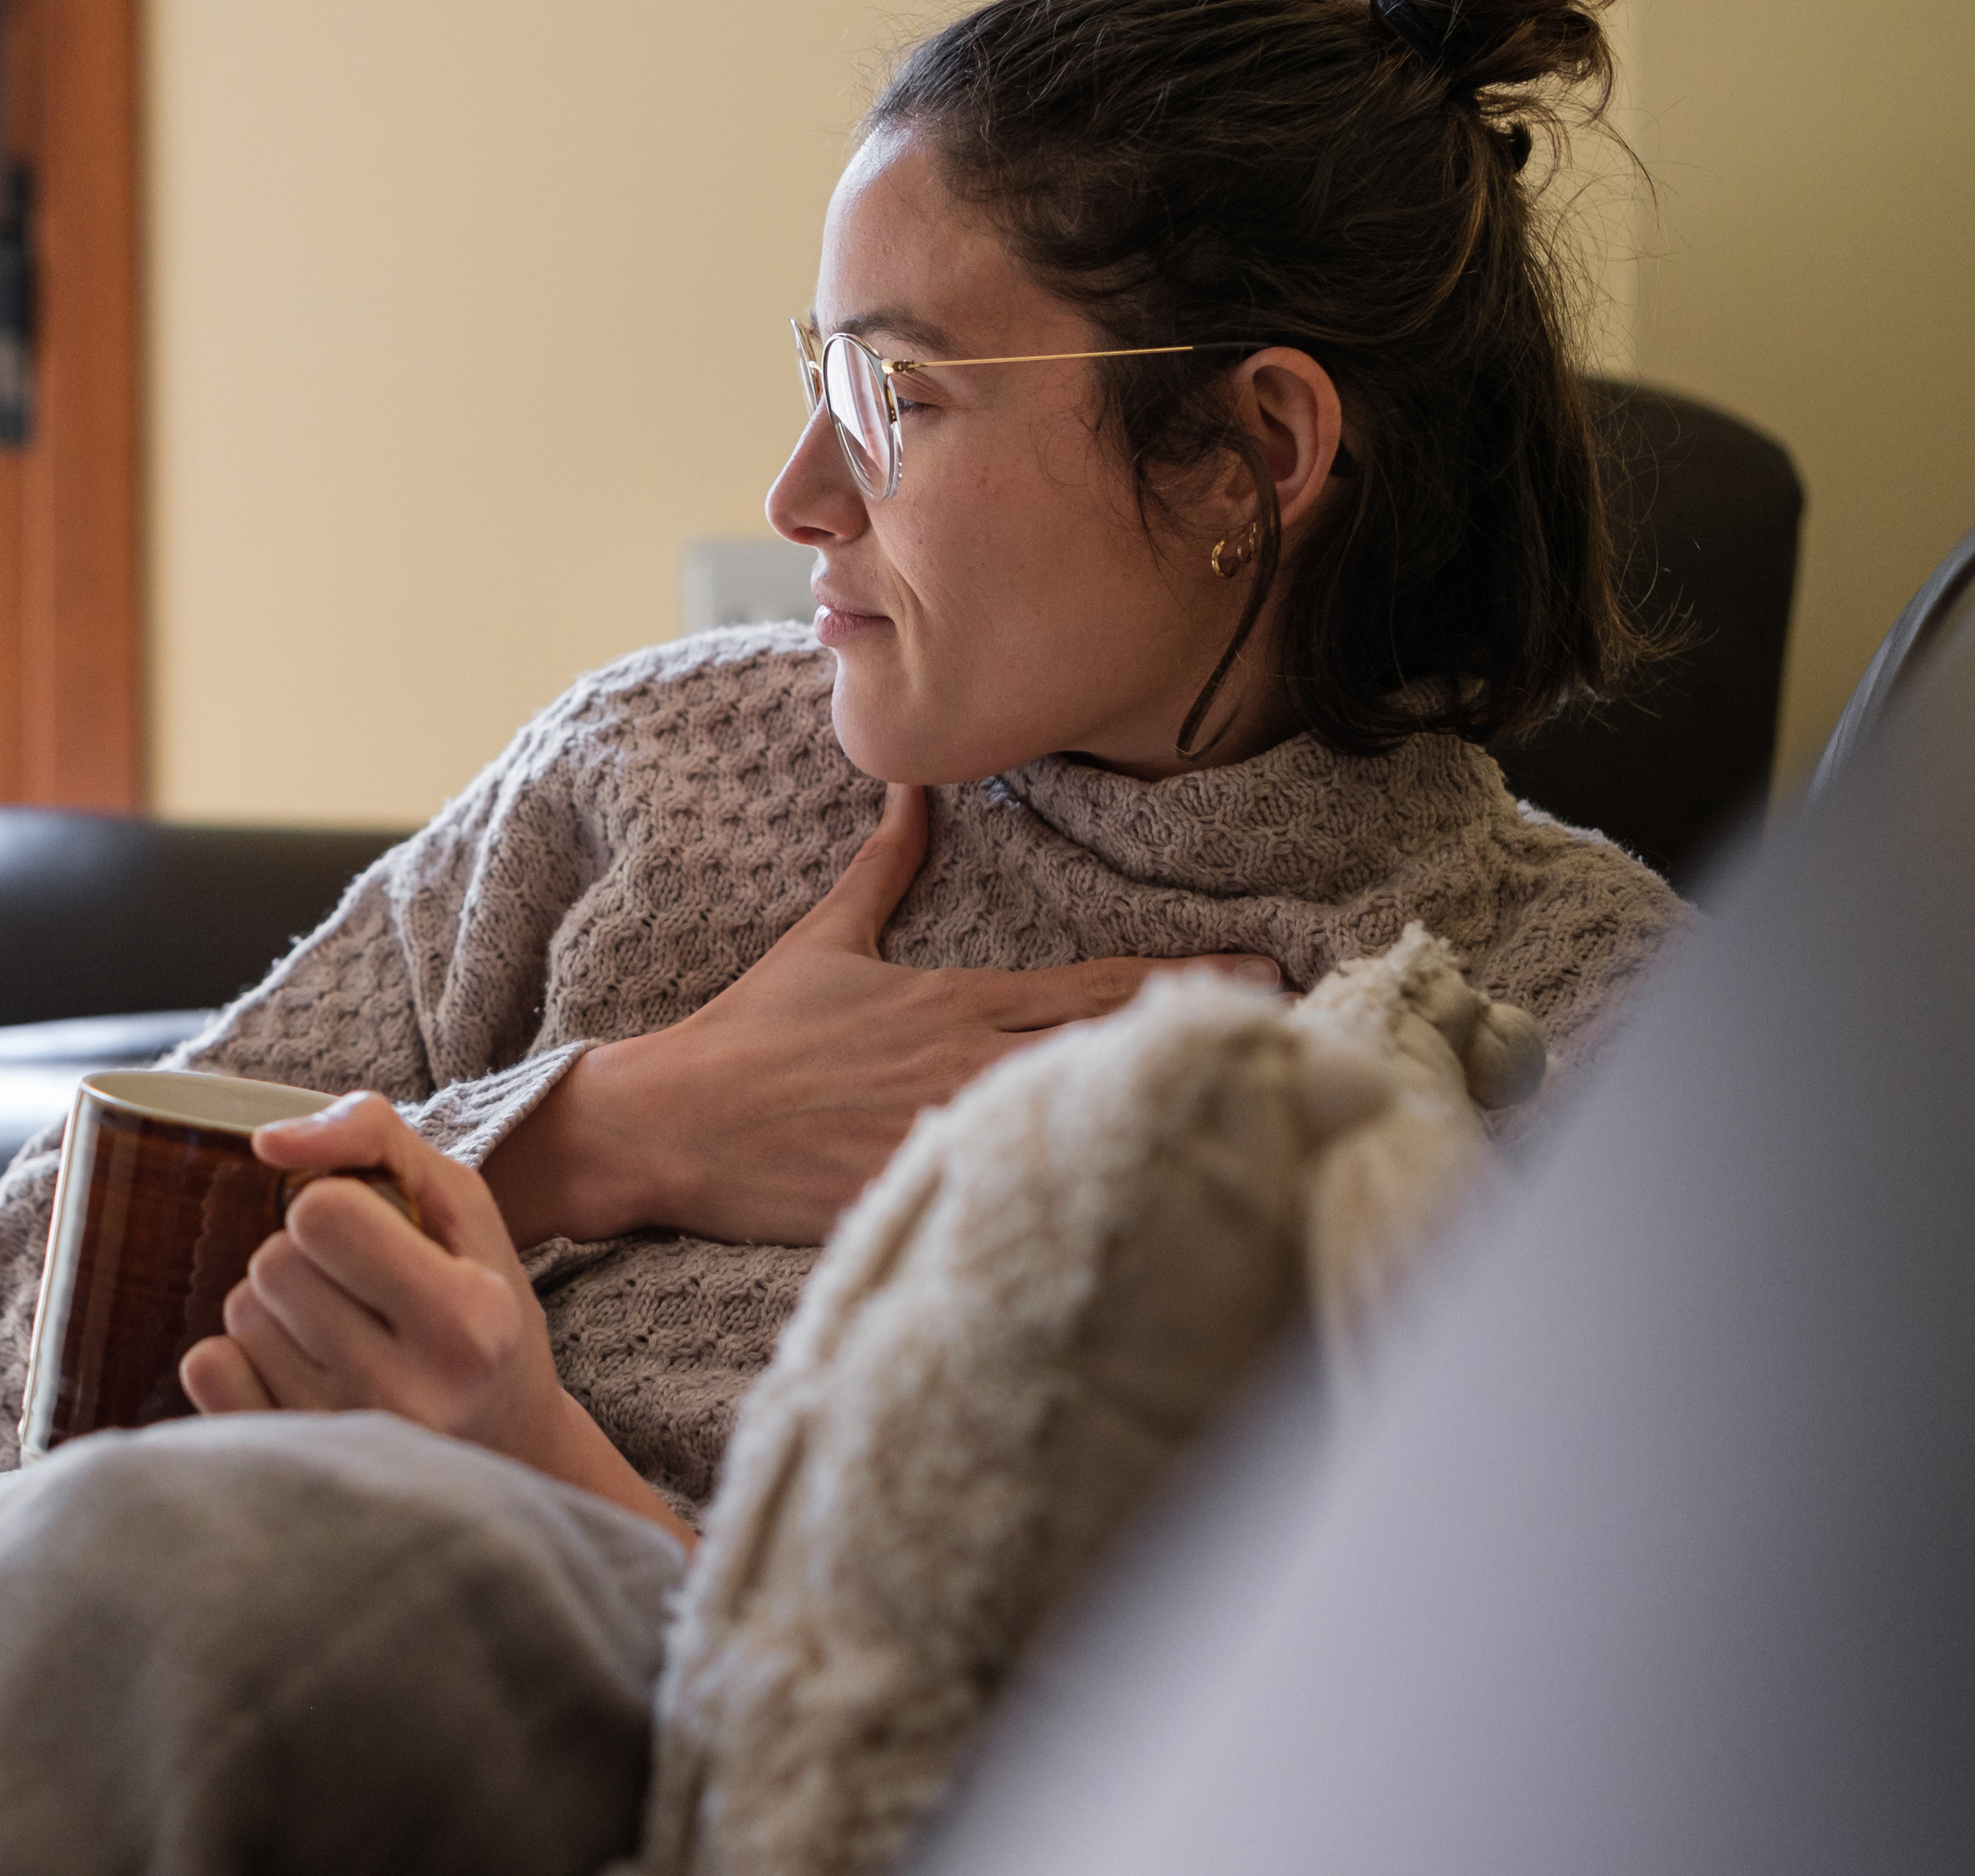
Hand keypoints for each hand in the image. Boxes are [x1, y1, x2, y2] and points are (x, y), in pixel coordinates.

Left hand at [178, 1092, 694, 1545]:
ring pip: (240, 1315)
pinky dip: (237, 1356)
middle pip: (272, 1264)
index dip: (333, 1205)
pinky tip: (297, 1370)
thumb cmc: (480, 1307)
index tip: (372, 1235)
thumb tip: (269, 1142)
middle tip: (357, 1290)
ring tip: (339, 1334)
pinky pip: (207, 1369)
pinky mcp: (293, 1467)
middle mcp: (409, 1393)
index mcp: (466, 1321)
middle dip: (302, 1258)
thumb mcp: (461, 1205)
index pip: (321, 1213)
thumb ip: (374, 1137)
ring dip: (276, 1309)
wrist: (506, 1448)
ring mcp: (345, 1442)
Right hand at [484, 784, 1282, 1248]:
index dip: (1188, 980)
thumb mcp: (825, 940)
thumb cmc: (751, 1034)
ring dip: (1164, 1110)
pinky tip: (1156, 1194)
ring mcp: (947, 1132)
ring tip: (1256, 1107)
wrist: (677, 1122)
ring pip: (1082, 1118)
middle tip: (1303, 1033)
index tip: (1267, 970)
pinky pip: (1022, 1188)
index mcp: (954, 1001)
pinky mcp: (921, 1190)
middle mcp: (964, 1064)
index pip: (1096, 989)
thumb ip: (885, 865)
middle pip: (1112, 1053)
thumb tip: (915, 786)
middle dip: (1207, 1039)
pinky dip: (1090, 1185)